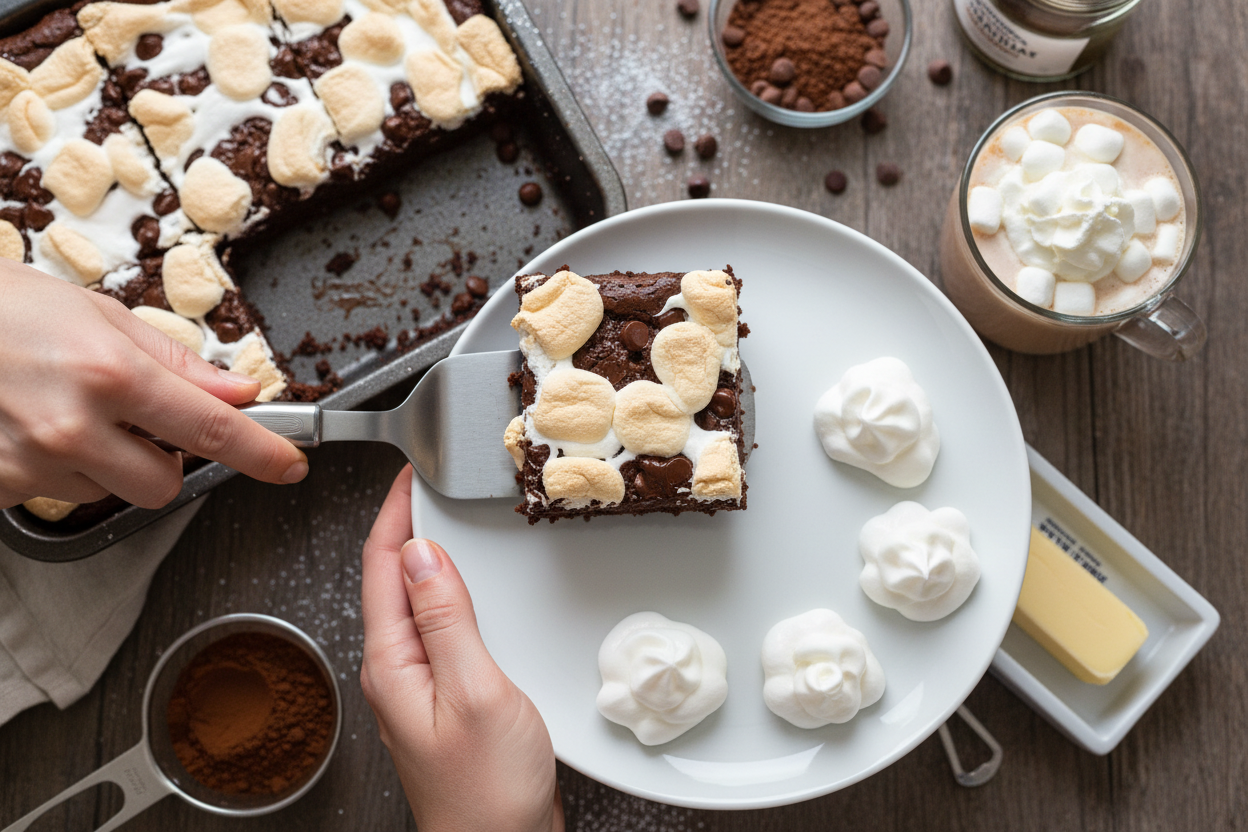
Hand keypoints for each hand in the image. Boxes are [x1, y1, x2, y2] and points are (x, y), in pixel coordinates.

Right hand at [0, 263, 307, 509]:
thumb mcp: (94, 314)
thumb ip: (174, 361)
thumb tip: (237, 391)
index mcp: (110, 374)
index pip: (213, 430)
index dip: (262, 452)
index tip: (290, 467)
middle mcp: (72, 427)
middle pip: (164, 484)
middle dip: (162, 459)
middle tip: (131, 418)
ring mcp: (29, 464)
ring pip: (109, 492)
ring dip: (104, 462)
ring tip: (61, 409)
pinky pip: (55, 494)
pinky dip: (56, 468)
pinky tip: (26, 426)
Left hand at [360, 466, 563, 831]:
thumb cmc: (488, 790)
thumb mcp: (474, 690)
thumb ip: (447, 619)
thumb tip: (424, 555)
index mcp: (394, 664)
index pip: (383, 569)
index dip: (394, 515)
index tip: (410, 474)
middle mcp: (398, 673)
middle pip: (392, 582)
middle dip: (408, 528)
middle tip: (430, 485)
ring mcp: (420, 688)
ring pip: (416, 605)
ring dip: (430, 561)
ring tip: (449, 524)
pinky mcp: (447, 700)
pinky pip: (439, 631)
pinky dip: (452, 596)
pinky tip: (472, 592)